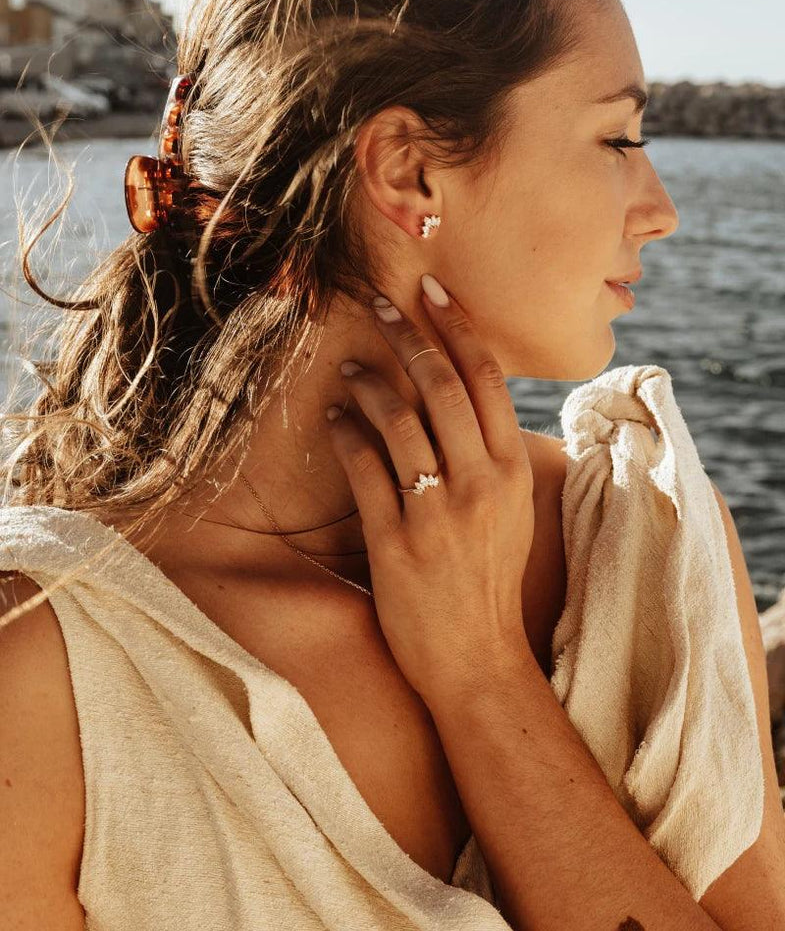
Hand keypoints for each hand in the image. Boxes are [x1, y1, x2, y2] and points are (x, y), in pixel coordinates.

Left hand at [325, 275, 535, 707]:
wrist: (477, 659)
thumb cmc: (491, 579)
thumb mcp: (514, 511)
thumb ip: (497, 456)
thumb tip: (470, 399)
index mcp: (514, 469)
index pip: (486, 378)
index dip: (457, 326)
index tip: (432, 290)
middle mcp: (482, 482)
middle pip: (442, 385)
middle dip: (409, 334)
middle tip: (382, 302)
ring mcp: (439, 512)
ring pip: (400, 420)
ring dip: (369, 382)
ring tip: (347, 366)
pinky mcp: (397, 541)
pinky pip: (366, 469)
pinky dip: (346, 434)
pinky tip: (333, 417)